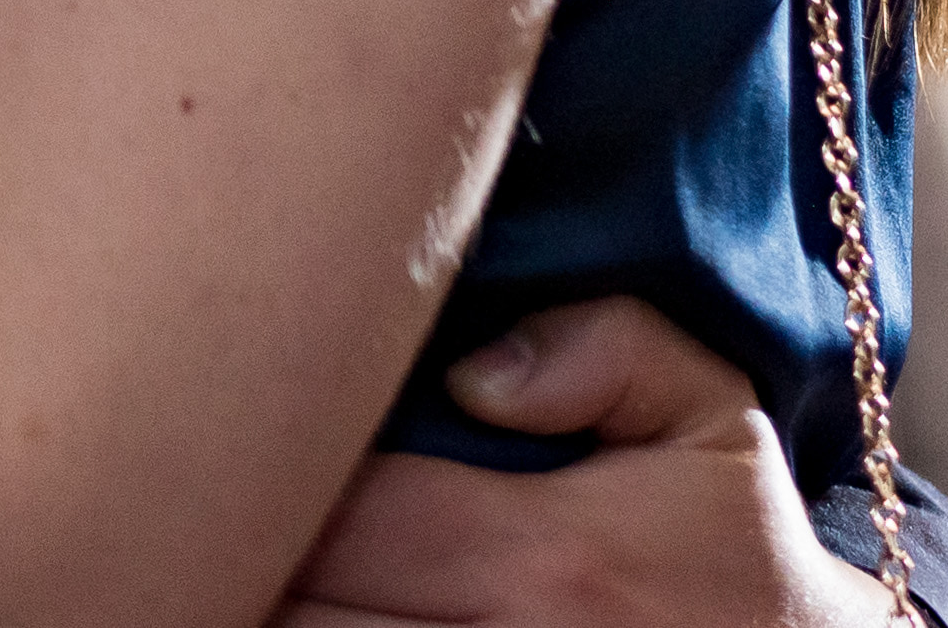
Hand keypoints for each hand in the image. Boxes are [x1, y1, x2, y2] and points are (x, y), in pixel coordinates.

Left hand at [281, 303, 904, 625]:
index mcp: (545, 555)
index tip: (243, 421)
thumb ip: (607, 347)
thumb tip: (473, 374)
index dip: (270, 466)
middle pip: (301, 604)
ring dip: (266, 601)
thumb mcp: (711, 413)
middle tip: (211, 486)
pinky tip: (296, 601)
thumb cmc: (735, 544)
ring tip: (231, 546)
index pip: (346, 511)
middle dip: (247, 543)